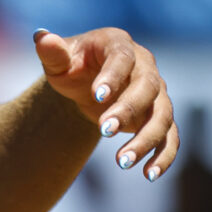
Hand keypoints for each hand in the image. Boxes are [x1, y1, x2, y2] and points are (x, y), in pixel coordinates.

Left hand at [33, 27, 178, 180]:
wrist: (86, 84)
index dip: (112, 76)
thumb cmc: (71, 66)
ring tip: (121, 162)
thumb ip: (51, 51)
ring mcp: (157, 93)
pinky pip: (170, 137)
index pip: (122, 58)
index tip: (96, 96)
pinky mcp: (159, 117)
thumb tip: (42, 37)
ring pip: (162, 116)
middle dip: (127, 110)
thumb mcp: (57, 60)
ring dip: (146, 139)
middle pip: (147, 88)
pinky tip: (148, 174)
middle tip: (103, 131)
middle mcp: (145, 66)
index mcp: (119, 44)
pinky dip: (164, 156)